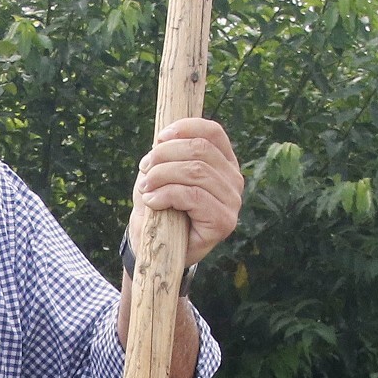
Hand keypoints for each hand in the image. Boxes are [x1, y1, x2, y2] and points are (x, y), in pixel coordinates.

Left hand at [127, 118, 244, 266]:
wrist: (157, 248)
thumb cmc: (160, 207)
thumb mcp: (161, 175)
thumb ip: (167, 154)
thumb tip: (163, 138)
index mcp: (223, 162)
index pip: (212, 132)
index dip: (184, 128)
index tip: (158, 138)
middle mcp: (234, 179)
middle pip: (199, 150)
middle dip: (164, 155)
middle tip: (144, 169)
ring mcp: (232, 201)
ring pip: (195, 171)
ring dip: (161, 176)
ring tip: (145, 188)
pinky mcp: (224, 222)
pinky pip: (192, 196)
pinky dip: (166, 195)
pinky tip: (152, 202)